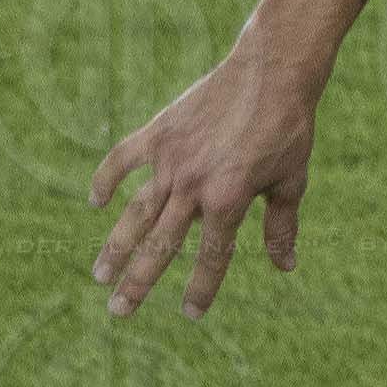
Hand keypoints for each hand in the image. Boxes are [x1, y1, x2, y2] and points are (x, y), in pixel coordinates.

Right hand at [89, 47, 320, 318]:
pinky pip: (124, 158)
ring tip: (99, 275)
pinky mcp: (159, 132)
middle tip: (118, 311)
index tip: (190, 314)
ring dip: (115, 245)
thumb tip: (286, 267)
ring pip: (136, 212)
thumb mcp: (291, 181)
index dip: (202, 288)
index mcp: (228, 201)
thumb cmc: (288, 129)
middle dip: (138, 282)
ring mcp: (172, 159)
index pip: (211, 257)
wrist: (272, 72)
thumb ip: (280, 226)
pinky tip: (95, 201)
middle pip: (160, 244)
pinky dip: (107, 177)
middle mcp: (194, 185)